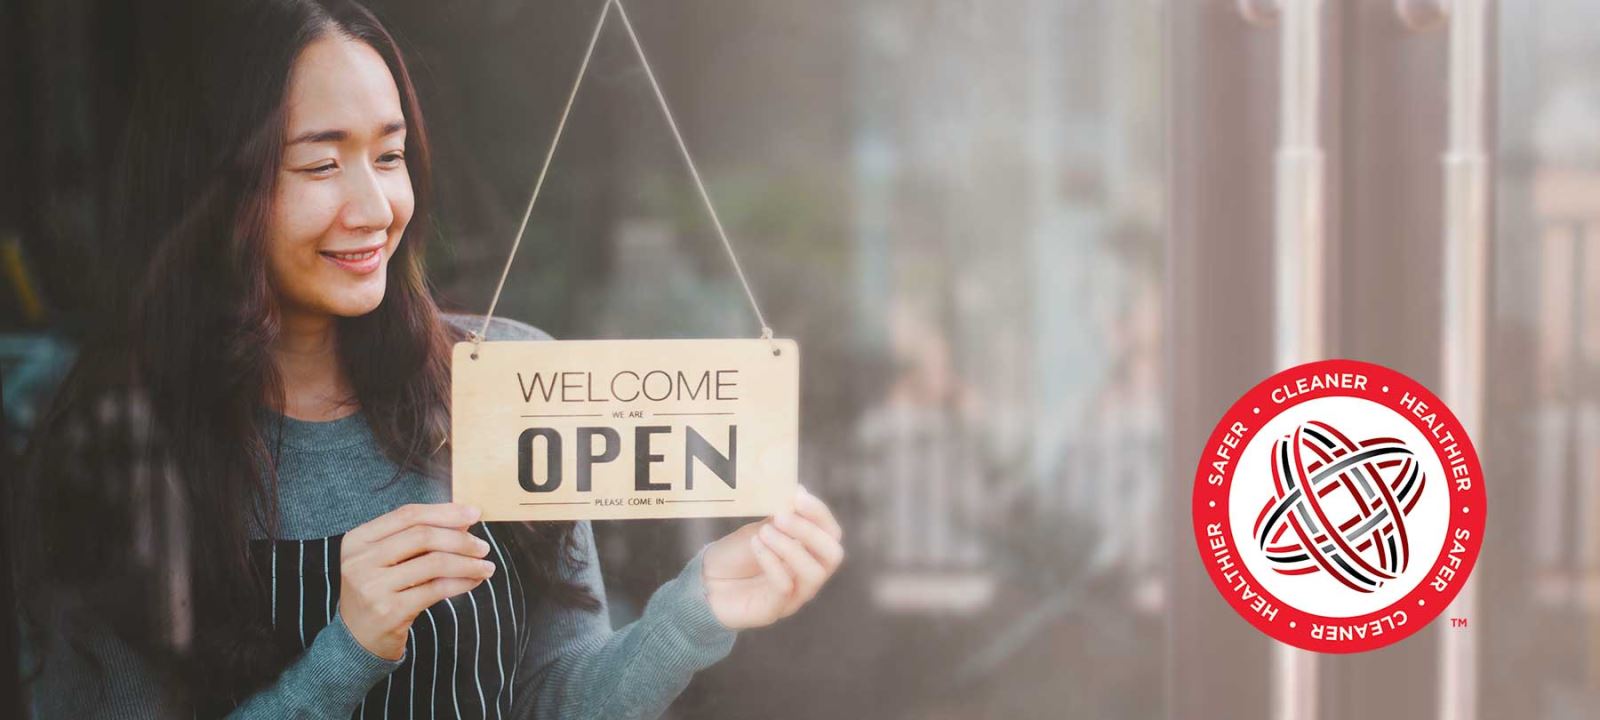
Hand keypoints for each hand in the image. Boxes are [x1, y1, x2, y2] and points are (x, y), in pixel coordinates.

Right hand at [337, 503, 496, 659]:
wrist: (356, 640)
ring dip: (467, 563)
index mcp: (358, 540)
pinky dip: (462, 583)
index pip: (408, 515)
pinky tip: (474, 581)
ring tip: (486, 566)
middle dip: (460, 539)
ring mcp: (373, 587)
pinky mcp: (390, 611)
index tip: (474, 513)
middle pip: (422, 536)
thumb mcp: (386, 560)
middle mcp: (360, 561)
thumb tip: (464, 522)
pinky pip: (436, 589)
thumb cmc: (379, 592)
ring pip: (433, 563)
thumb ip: (417, 538)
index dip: (444, 512)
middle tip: (484, 547)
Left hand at [701, 484, 843, 629]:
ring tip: (764, 533)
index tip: (798, 496)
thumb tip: (798, 490)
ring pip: (813, 573)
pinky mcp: (774, 610)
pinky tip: (755, 545)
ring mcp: (793, 595)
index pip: (831, 533)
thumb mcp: (759, 529)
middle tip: (781, 516)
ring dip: (789, 547)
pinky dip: (772, 562)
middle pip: (833, 555)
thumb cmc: (735, 555)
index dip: (819, 514)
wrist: (705, 582)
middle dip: (810, 531)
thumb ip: (779, 517)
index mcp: (808, 552)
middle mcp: (807, 575)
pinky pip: (784, 587)